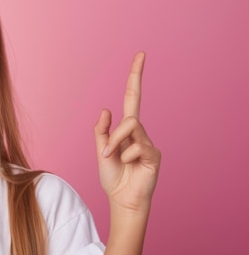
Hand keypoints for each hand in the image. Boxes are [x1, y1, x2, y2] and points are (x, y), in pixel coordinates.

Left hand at [94, 52, 160, 212]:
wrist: (122, 200)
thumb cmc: (112, 177)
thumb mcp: (100, 151)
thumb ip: (102, 131)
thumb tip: (105, 109)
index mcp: (125, 129)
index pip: (131, 98)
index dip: (135, 77)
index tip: (140, 55)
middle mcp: (139, 132)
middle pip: (132, 104)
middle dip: (136, 77)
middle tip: (140, 55)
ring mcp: (148, 142)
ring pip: (130, 125)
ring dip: (115, 142)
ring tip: (111, 157)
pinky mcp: (154, 154)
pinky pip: (136, 145)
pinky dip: (123, 155)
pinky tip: (125, 165)